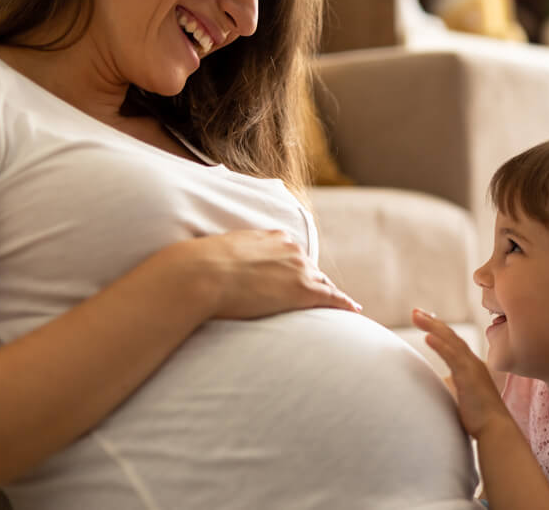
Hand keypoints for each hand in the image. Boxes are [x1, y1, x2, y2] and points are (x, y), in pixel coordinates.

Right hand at [144, 229, 362, 319]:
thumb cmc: (194, 268)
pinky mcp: (302, 291)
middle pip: (309, 269)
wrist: (198, 275)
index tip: (296, 276)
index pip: (290, 254)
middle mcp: (289, 250)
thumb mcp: (211, 254)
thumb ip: (219, 258)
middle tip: (321, 296)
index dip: (294, 268)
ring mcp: (298, 269)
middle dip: (313, 282)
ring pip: (321, 284)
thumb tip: (198, 266)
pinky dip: (344, 304)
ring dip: (328, 295)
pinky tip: (354, 310)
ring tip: (340, 306)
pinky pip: (331, 298)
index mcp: (269, 238)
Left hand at [412, 308, 510, 438]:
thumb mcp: (461, 397)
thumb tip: (437, 384)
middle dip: (432, 322)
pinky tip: (428, 336)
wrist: (495, 429)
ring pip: (451, 341)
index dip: (438, 330)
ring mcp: (472, 368)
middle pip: (450, 336)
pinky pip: (452, 356)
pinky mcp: (469, 376)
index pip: (453, 342)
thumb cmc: (479, 417)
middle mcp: (472, 362)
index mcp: (471, 366)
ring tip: (417, 316)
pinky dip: (440, 345)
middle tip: (415, 311)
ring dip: (433, 327)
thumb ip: (450, 387)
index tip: (424, 320)